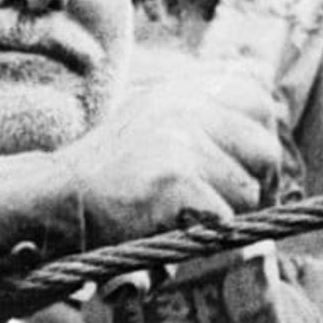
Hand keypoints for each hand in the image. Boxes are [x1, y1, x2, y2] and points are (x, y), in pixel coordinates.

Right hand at [56, 61, 279, 245]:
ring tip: (192, 219)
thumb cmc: (105, 170)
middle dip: (255, 182)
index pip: (259, 98)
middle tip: (232, 206)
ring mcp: (182, 141)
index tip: (245, 167)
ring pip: (248, 190)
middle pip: (264, 148)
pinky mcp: (177, 180)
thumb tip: (262, 86)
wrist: (57, 199)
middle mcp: (186, 107)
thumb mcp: (149, 115)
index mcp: (182, 88)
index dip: (259, 138)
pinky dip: (206, 235)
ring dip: (228, 215)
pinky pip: (224, 218)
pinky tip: (178, 230)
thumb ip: (197, 105)